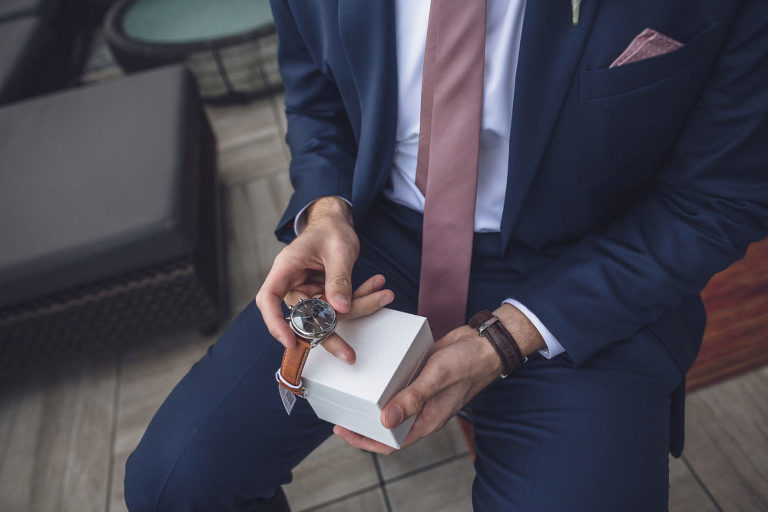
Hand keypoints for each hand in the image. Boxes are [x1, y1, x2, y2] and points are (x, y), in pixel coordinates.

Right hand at [255, 196, 392, 362]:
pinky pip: (340, 308)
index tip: (290, 341)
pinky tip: (377, 287)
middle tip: (349, 354)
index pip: (268, 299)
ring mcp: (308, 294)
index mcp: (286, 268)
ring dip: (359, 307)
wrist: (336, 225)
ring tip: (384, 293)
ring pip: (328, 316)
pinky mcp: (323, 298)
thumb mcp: (338, 250)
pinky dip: (361, 299)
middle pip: (304, 318)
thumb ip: (339, 278)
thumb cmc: (331, 231)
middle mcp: (293, 285)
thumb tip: (340, 308)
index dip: (275, 323)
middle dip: (330, 335)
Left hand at [334, 324, 502, 453]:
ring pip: (391, 402)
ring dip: (372, 399)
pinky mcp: (420, 375)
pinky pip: (397, 382)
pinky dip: (384, 379)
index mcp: (426, 420)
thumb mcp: (437, 379)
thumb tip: (384, 421)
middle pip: (386, 424)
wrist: (486, 344)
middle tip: (340, 407)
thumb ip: (412, 399)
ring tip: (350, 388)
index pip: (389, 442)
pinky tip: (371, 366)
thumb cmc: (468, 364)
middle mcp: (421, 410)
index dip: (364, 440)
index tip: (342, 429)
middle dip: (363, 420)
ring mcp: (420, 392)